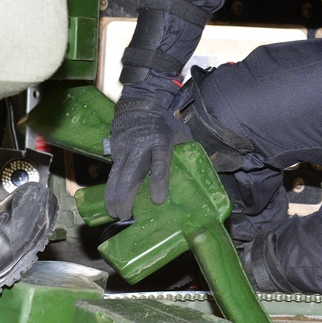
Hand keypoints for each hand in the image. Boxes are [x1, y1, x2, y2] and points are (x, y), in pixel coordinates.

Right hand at [106, 99, 191, 220]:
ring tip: (115, 213)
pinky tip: (110, 202)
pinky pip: (112, 173)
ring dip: (114, 196)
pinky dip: (110, 188)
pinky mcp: (115, 151)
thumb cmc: (164, 124)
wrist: (139, 107)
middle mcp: (141, 147)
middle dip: (126, 197)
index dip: (158, 182)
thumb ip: (189, 148)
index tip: (158, 200)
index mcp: (161, 142)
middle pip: (131, 174)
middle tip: (126, 215)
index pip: (159, 164)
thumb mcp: (181, 132)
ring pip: (117, 176)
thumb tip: (211, 164)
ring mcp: (125, 150)